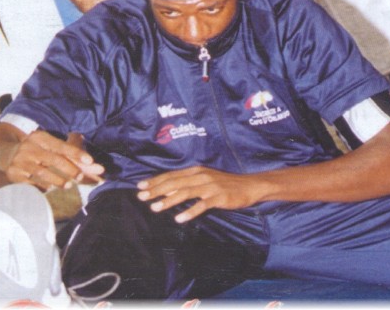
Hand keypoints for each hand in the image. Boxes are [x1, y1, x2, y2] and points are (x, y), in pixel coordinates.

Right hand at [2, 130, 104, 190]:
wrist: (3, 156)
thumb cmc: (36, 151)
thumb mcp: (49, 146)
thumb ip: (72, 155)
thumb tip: (96, 167)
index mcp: (40, 137)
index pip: (61, 145)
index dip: (76, 153)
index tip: (90, 160)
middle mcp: (29, 147)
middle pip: (53, 159)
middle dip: (69, 169)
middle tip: (80, 177)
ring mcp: (20, 161)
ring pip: (42, 173)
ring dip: (57, 180)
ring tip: (68, 185)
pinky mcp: (14, 174)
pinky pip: (30, 183)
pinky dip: (41, 186)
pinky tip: (49, 189)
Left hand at [137, 166, 262, 222]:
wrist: (249, 186)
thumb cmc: (224, 184)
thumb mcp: (205, 180)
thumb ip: (187, 184)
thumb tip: (166, 191)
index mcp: (196, 171)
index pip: (171, 175)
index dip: (155, 180)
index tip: (140, 186)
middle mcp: (201, 176)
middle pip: (175, 182)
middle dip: (156, 189)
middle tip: (141, 196)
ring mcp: (210, 186)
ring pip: (185, 192)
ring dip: (169, 200)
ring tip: (154, 208)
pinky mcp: (219, 197)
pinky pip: (202, 205)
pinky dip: (190, 211)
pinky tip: (179, 219)